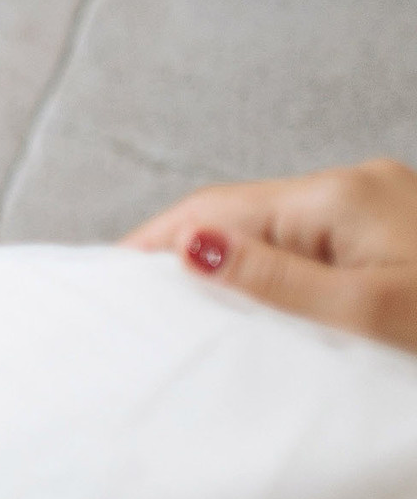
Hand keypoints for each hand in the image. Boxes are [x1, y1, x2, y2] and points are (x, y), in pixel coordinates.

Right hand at [124, 158, 416, 351]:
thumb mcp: (369, 309)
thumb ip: (277, 279)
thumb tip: (191, 247)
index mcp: (339, 197)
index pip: (217, 209)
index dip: (156, 241)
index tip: (110, 279)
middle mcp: (356, 185)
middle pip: (243, 214)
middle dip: (192, 253)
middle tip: (142, 305)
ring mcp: (378, 202)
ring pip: (278, 229)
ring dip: (239, 265)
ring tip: (195, 313)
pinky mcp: (394, 225)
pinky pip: (315, 240)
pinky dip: (282, 268)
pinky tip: (269, 300)